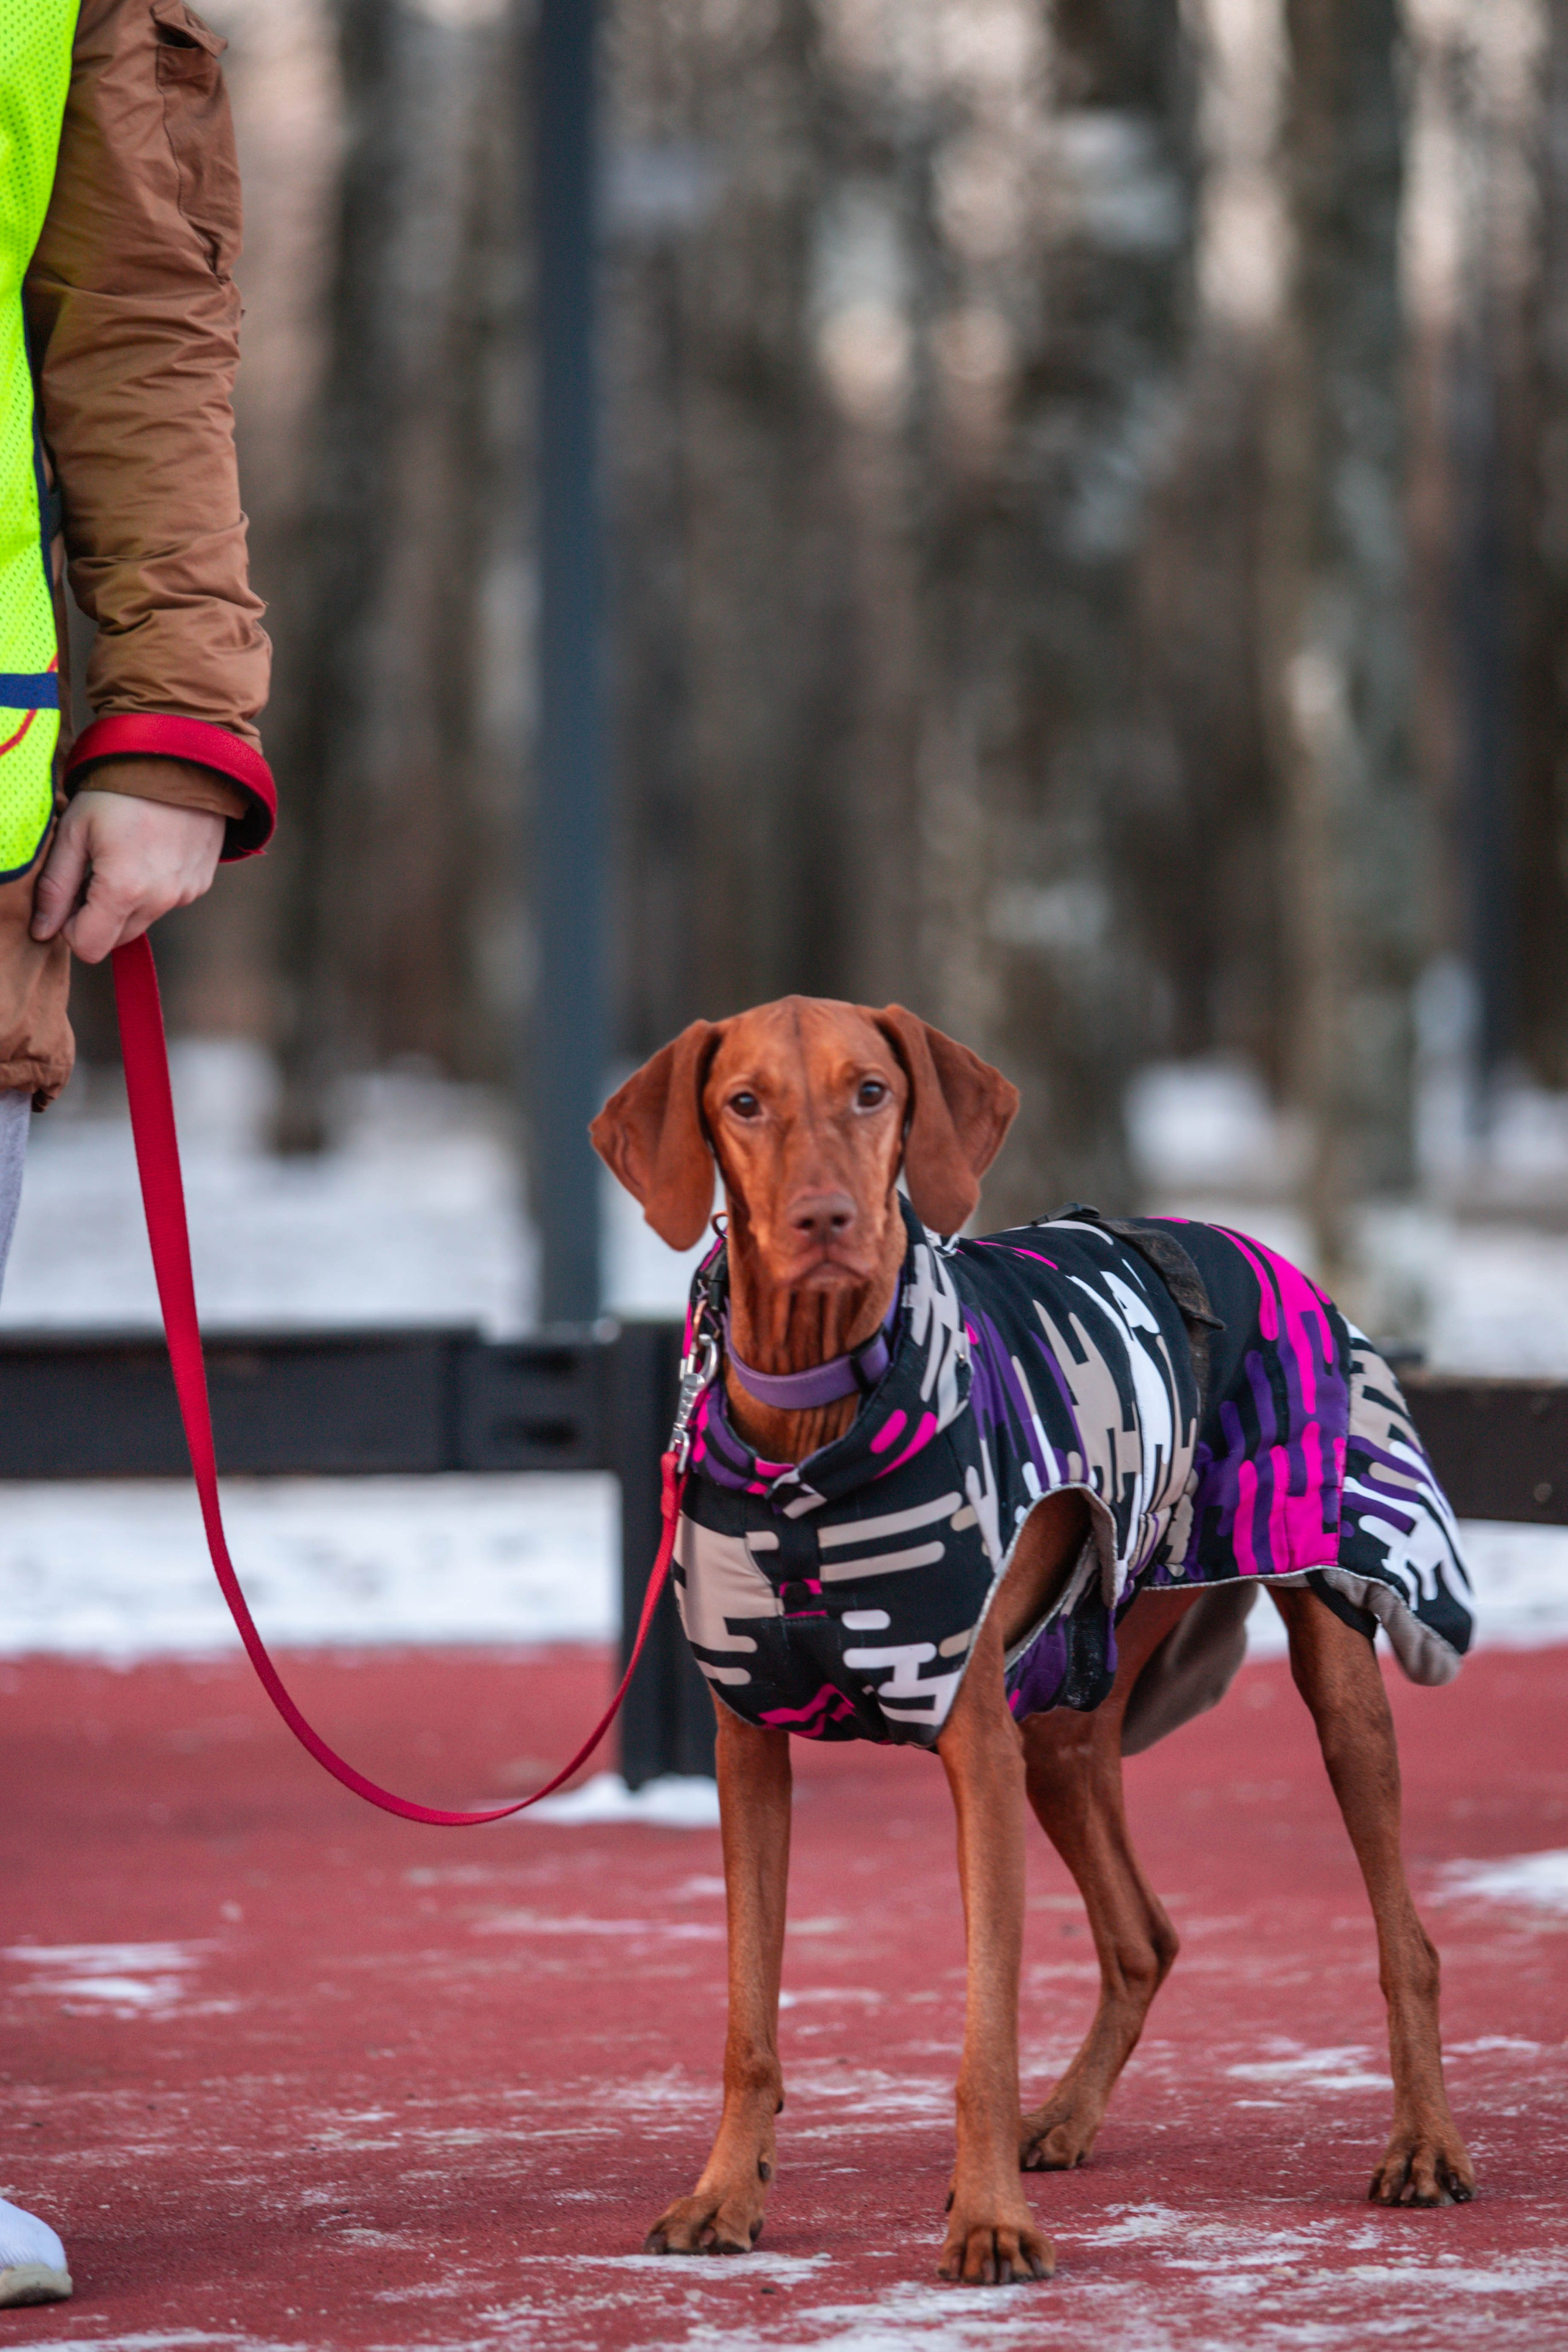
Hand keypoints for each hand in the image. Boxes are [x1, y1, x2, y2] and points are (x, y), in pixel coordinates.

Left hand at [31, 789, 225, 963]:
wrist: (180, 756)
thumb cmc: (119, 787)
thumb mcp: (74, 831)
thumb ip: (55, 887)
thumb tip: (42, 931)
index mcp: (123, 890)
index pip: (89, 947)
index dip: (70, 928)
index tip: (69, 895)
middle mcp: (160, 900)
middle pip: (116, 938)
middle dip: (98, 916)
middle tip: (93, 870)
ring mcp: (185, 893)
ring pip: (142, 919)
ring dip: (127, 900)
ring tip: (124, 852)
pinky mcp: (201, 883)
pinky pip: (167, 900)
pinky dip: (153, 886)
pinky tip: (151, 849)